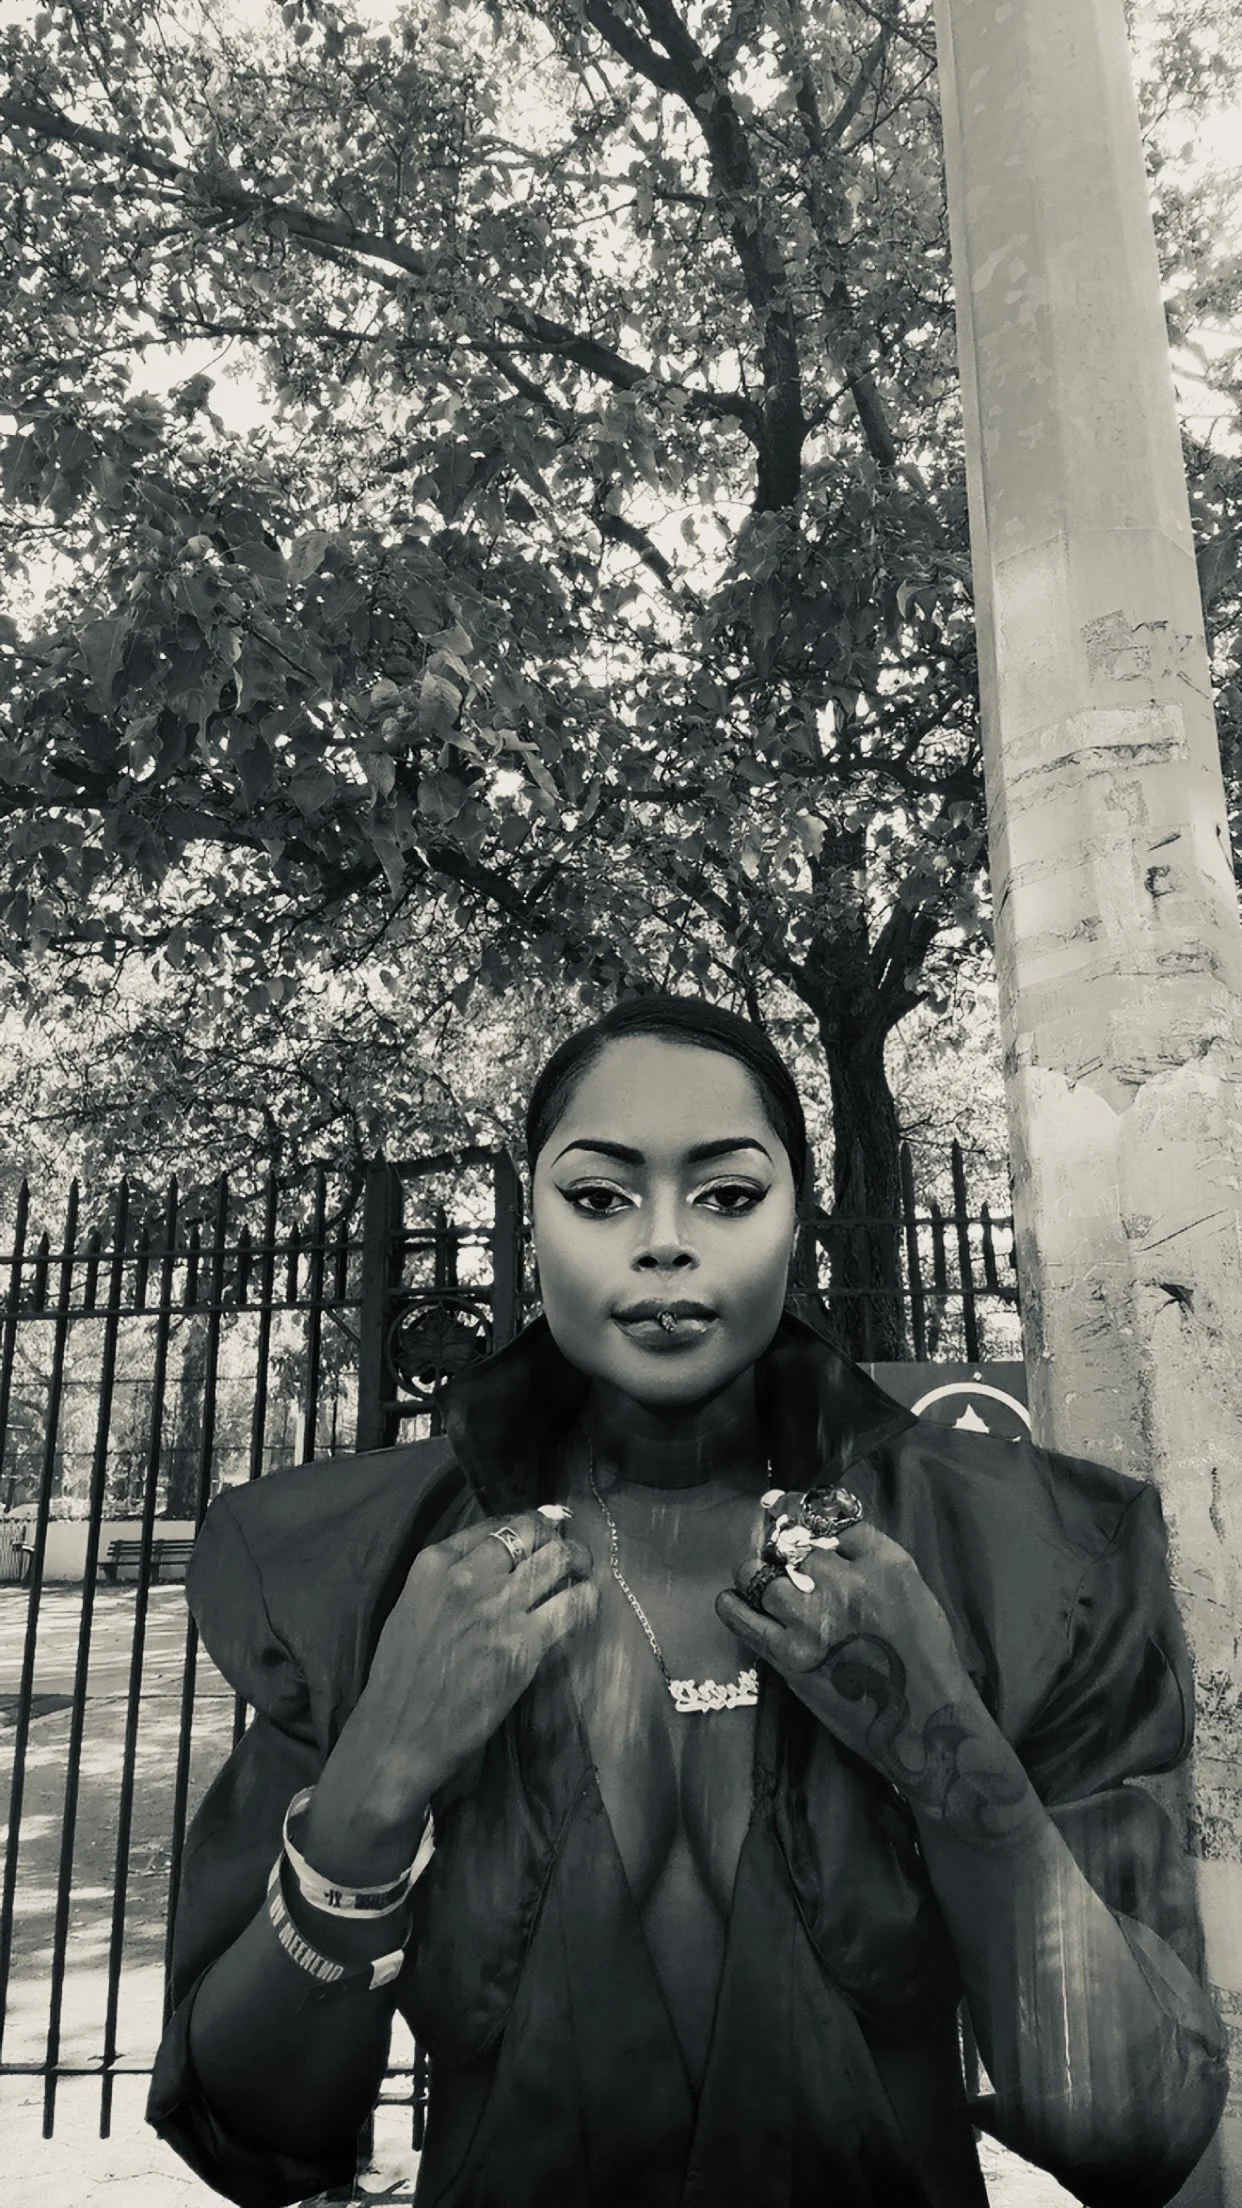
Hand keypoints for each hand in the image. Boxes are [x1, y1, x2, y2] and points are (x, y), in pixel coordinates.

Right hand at [307, 1509, 596, 1878]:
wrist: (399, 1734)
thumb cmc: (400, 1679)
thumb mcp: (412, 1607)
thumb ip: (447, 1580)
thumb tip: (491, 1564)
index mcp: (434, 1563)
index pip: (496, 1525)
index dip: (526, 1526)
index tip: (541, 1532)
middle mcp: (469, 1576)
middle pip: (531, 1533)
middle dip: (555, 1538)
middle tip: (568, 1553)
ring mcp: (498, 1608)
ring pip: (558, 1558)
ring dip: (577, 1561)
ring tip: (582, 1571)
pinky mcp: (524, 1644)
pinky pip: (573, 1604)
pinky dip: (586, 1599)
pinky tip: (586, 1604)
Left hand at [717, 1513, 1032, 1840]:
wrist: (923, 1725)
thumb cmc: (926, 1660)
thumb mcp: (914, 1594)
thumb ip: (873, 1565)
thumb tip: (827, 1545)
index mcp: (886, 1565)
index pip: (834, 1520)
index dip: (809, 1518)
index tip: (796, 1520)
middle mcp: (846, 1584)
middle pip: (794, 1544)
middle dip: (784, 1549)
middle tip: (780, 1559)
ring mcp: (814, 1620)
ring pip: (760, 1574)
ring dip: (755, 1574)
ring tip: (756, 1580)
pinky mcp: (790, 1656)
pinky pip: (743, 1618)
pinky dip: (733, 1606)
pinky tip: (733, 1601)